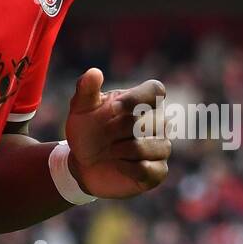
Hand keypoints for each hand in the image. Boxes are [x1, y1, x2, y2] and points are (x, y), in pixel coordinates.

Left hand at [63, 70, 169, 199]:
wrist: (84, 164)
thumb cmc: (87, 129)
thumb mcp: (81, 108)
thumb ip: (86, 89)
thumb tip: (94, 72)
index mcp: (143, 100)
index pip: (156, 90)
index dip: (136, 99)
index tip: (112, 109)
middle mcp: (158, 121)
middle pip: (147, 121)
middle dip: (116, 130)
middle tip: (101, 136)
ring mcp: (161, 146)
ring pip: (146, 147)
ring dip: (118, 150)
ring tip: (108, 150)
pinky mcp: (158, 171)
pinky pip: (147, 169)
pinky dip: (126, 168)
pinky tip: (117, 165)